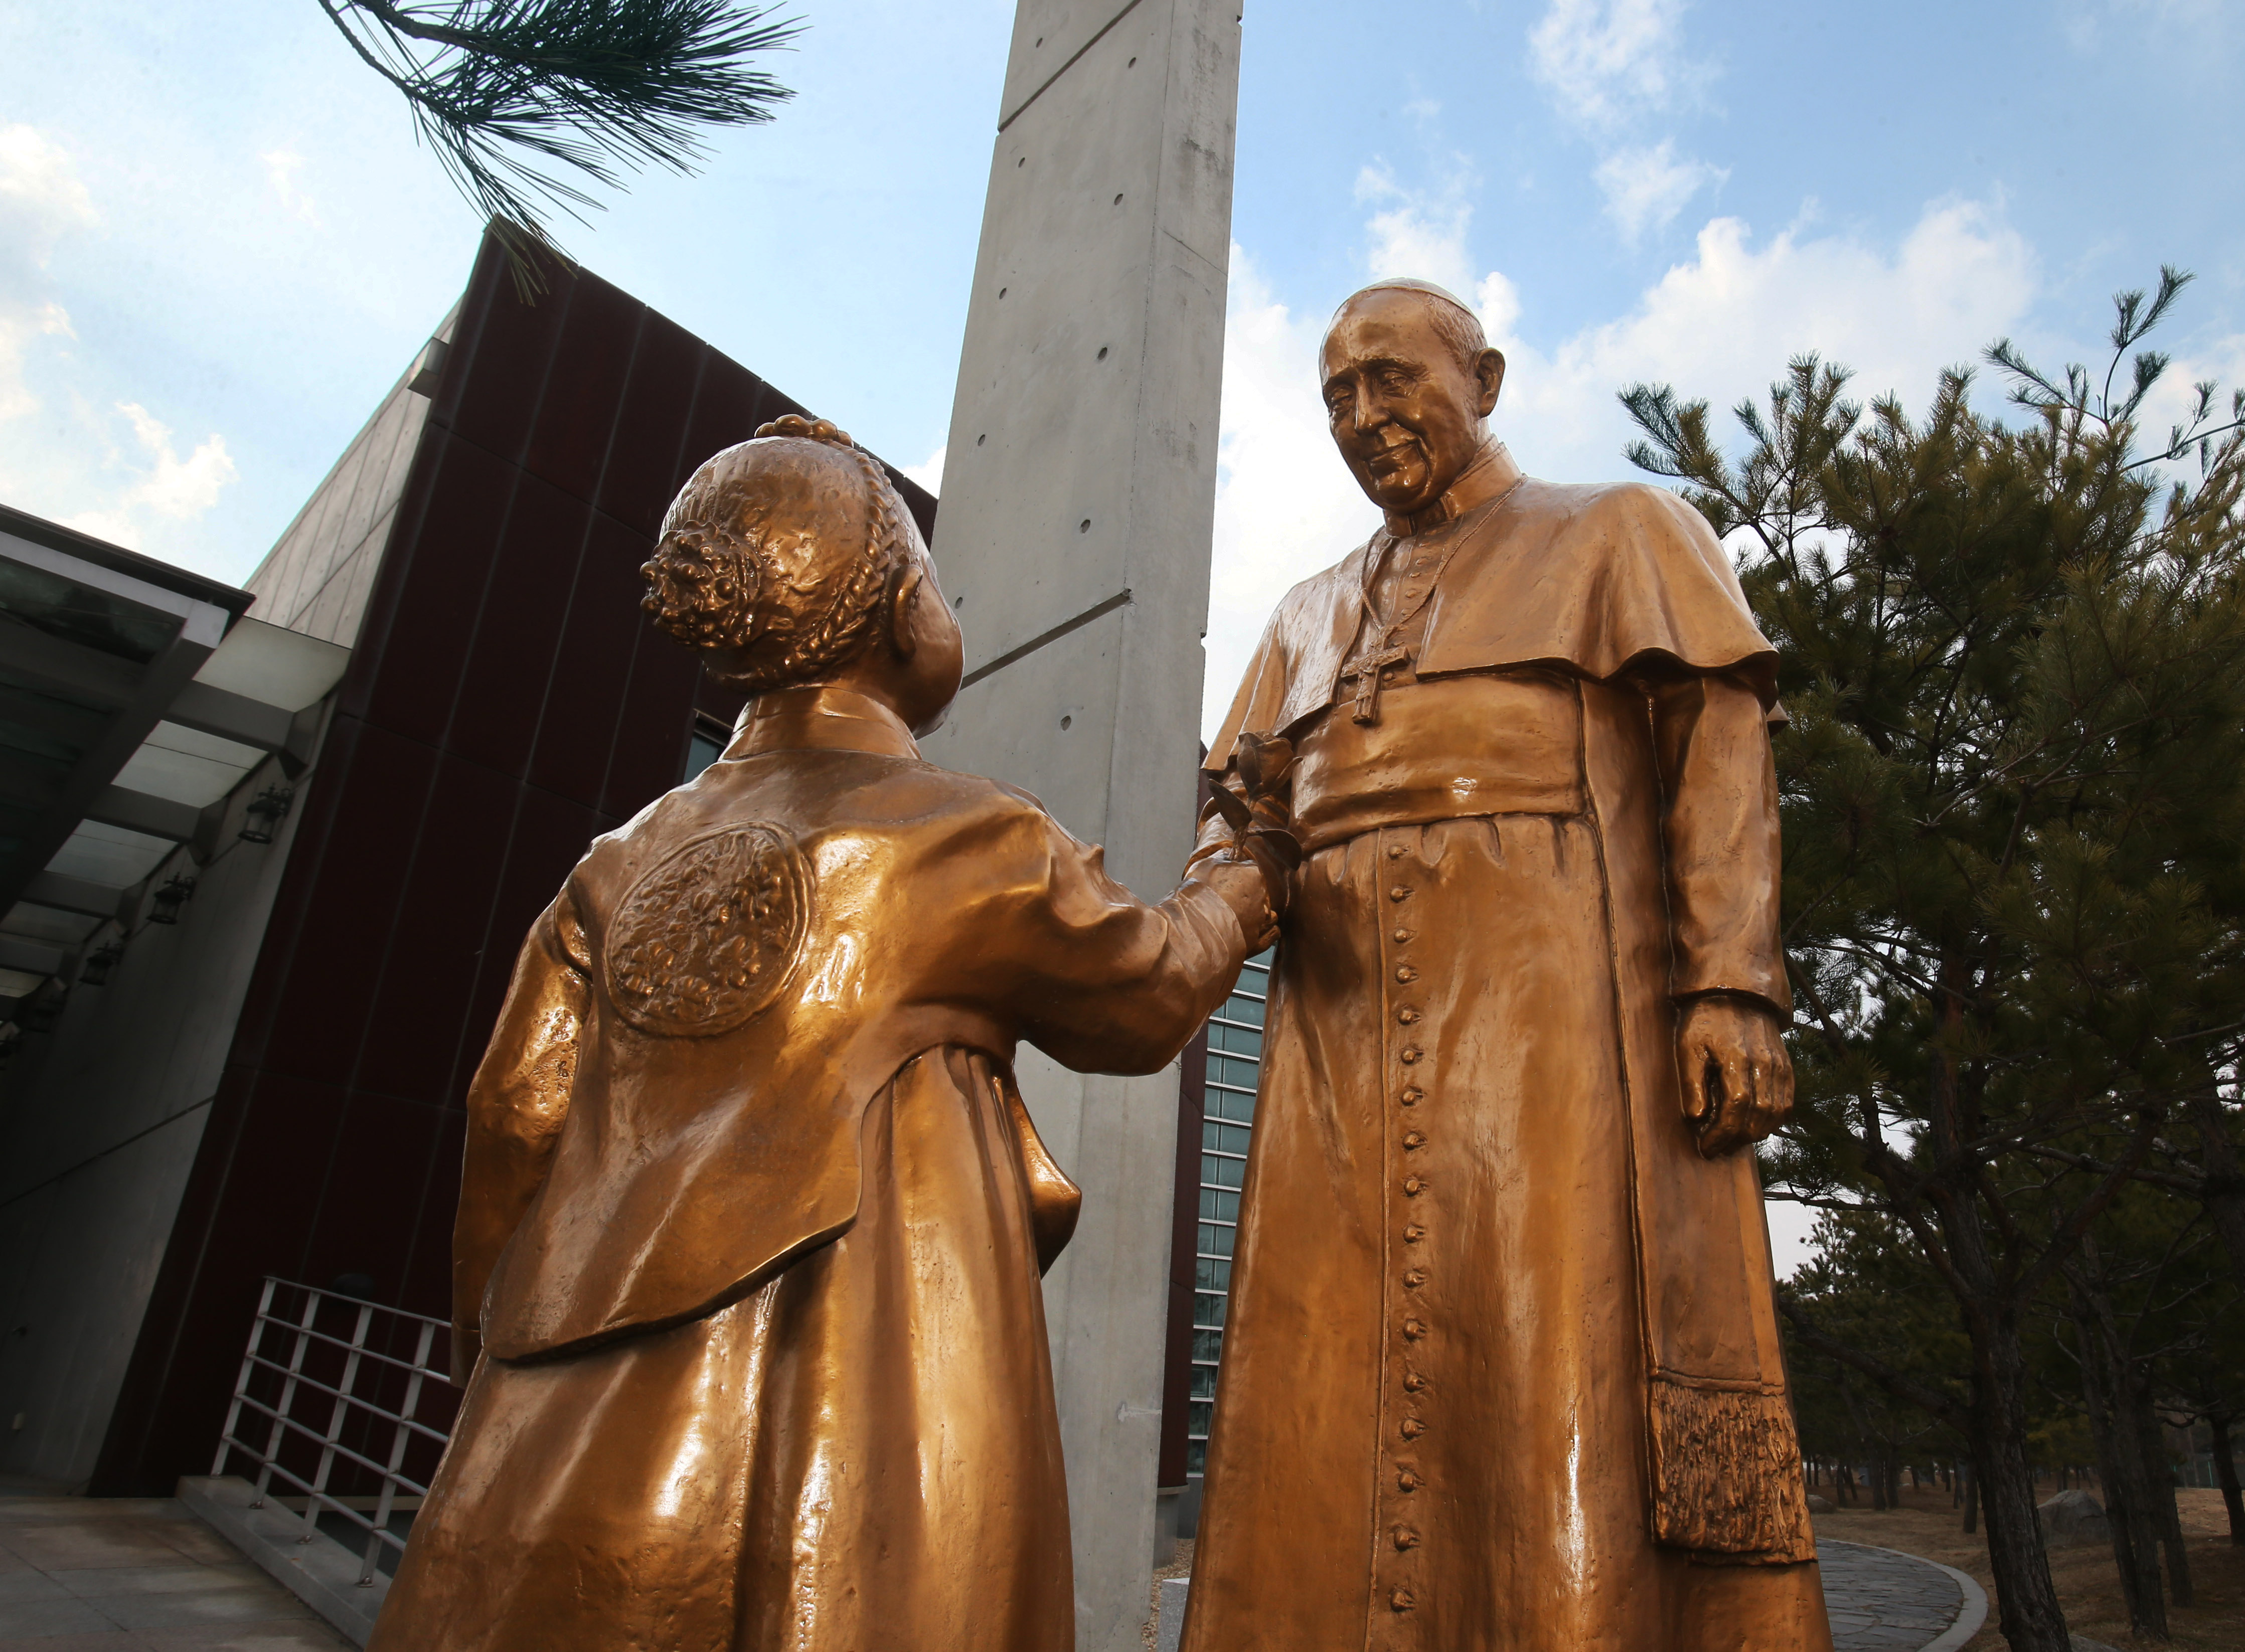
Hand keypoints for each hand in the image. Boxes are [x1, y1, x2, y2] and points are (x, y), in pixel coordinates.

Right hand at [1202, 858, 1280, 951]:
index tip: (1227, 877)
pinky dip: (1265, 932)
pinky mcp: (1258, 940)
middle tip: (1226, 898)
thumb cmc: (1200, 895)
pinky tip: (1251, 929)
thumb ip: (1221, 858)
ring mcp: (1261, 919)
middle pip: (1258, 891)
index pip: (1250, 868)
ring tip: (1237, 916)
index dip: (1237, 872)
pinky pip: (1271, 933)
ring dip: (1255, 913)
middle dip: (1245, 893)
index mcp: (1253, 874)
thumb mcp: (1206, 865)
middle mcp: (1262, 896)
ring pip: (1266, 912)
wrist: (1196, 928)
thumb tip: (1228, 853)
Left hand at [1675, 994, 1792, 1157]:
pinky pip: (1787, 1102)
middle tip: (1718, 1148)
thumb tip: (1697, 1119)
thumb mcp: (1688, 1048)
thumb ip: (1692, 1083)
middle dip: (1736, 1138)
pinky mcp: (1786, 1066)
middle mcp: (1764, 1064)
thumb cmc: (1705, 1021)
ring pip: (1775, 1113)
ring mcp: (1779, 1065)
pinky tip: (1755, 1127)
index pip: (1736, 1108)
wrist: (1735, 994)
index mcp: (1737, 1058)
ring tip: (1733, 1140)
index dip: (1722, 1134)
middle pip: (1758, 1115)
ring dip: (1755, 1134)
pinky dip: (1773, 1121)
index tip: (1706, 1147)